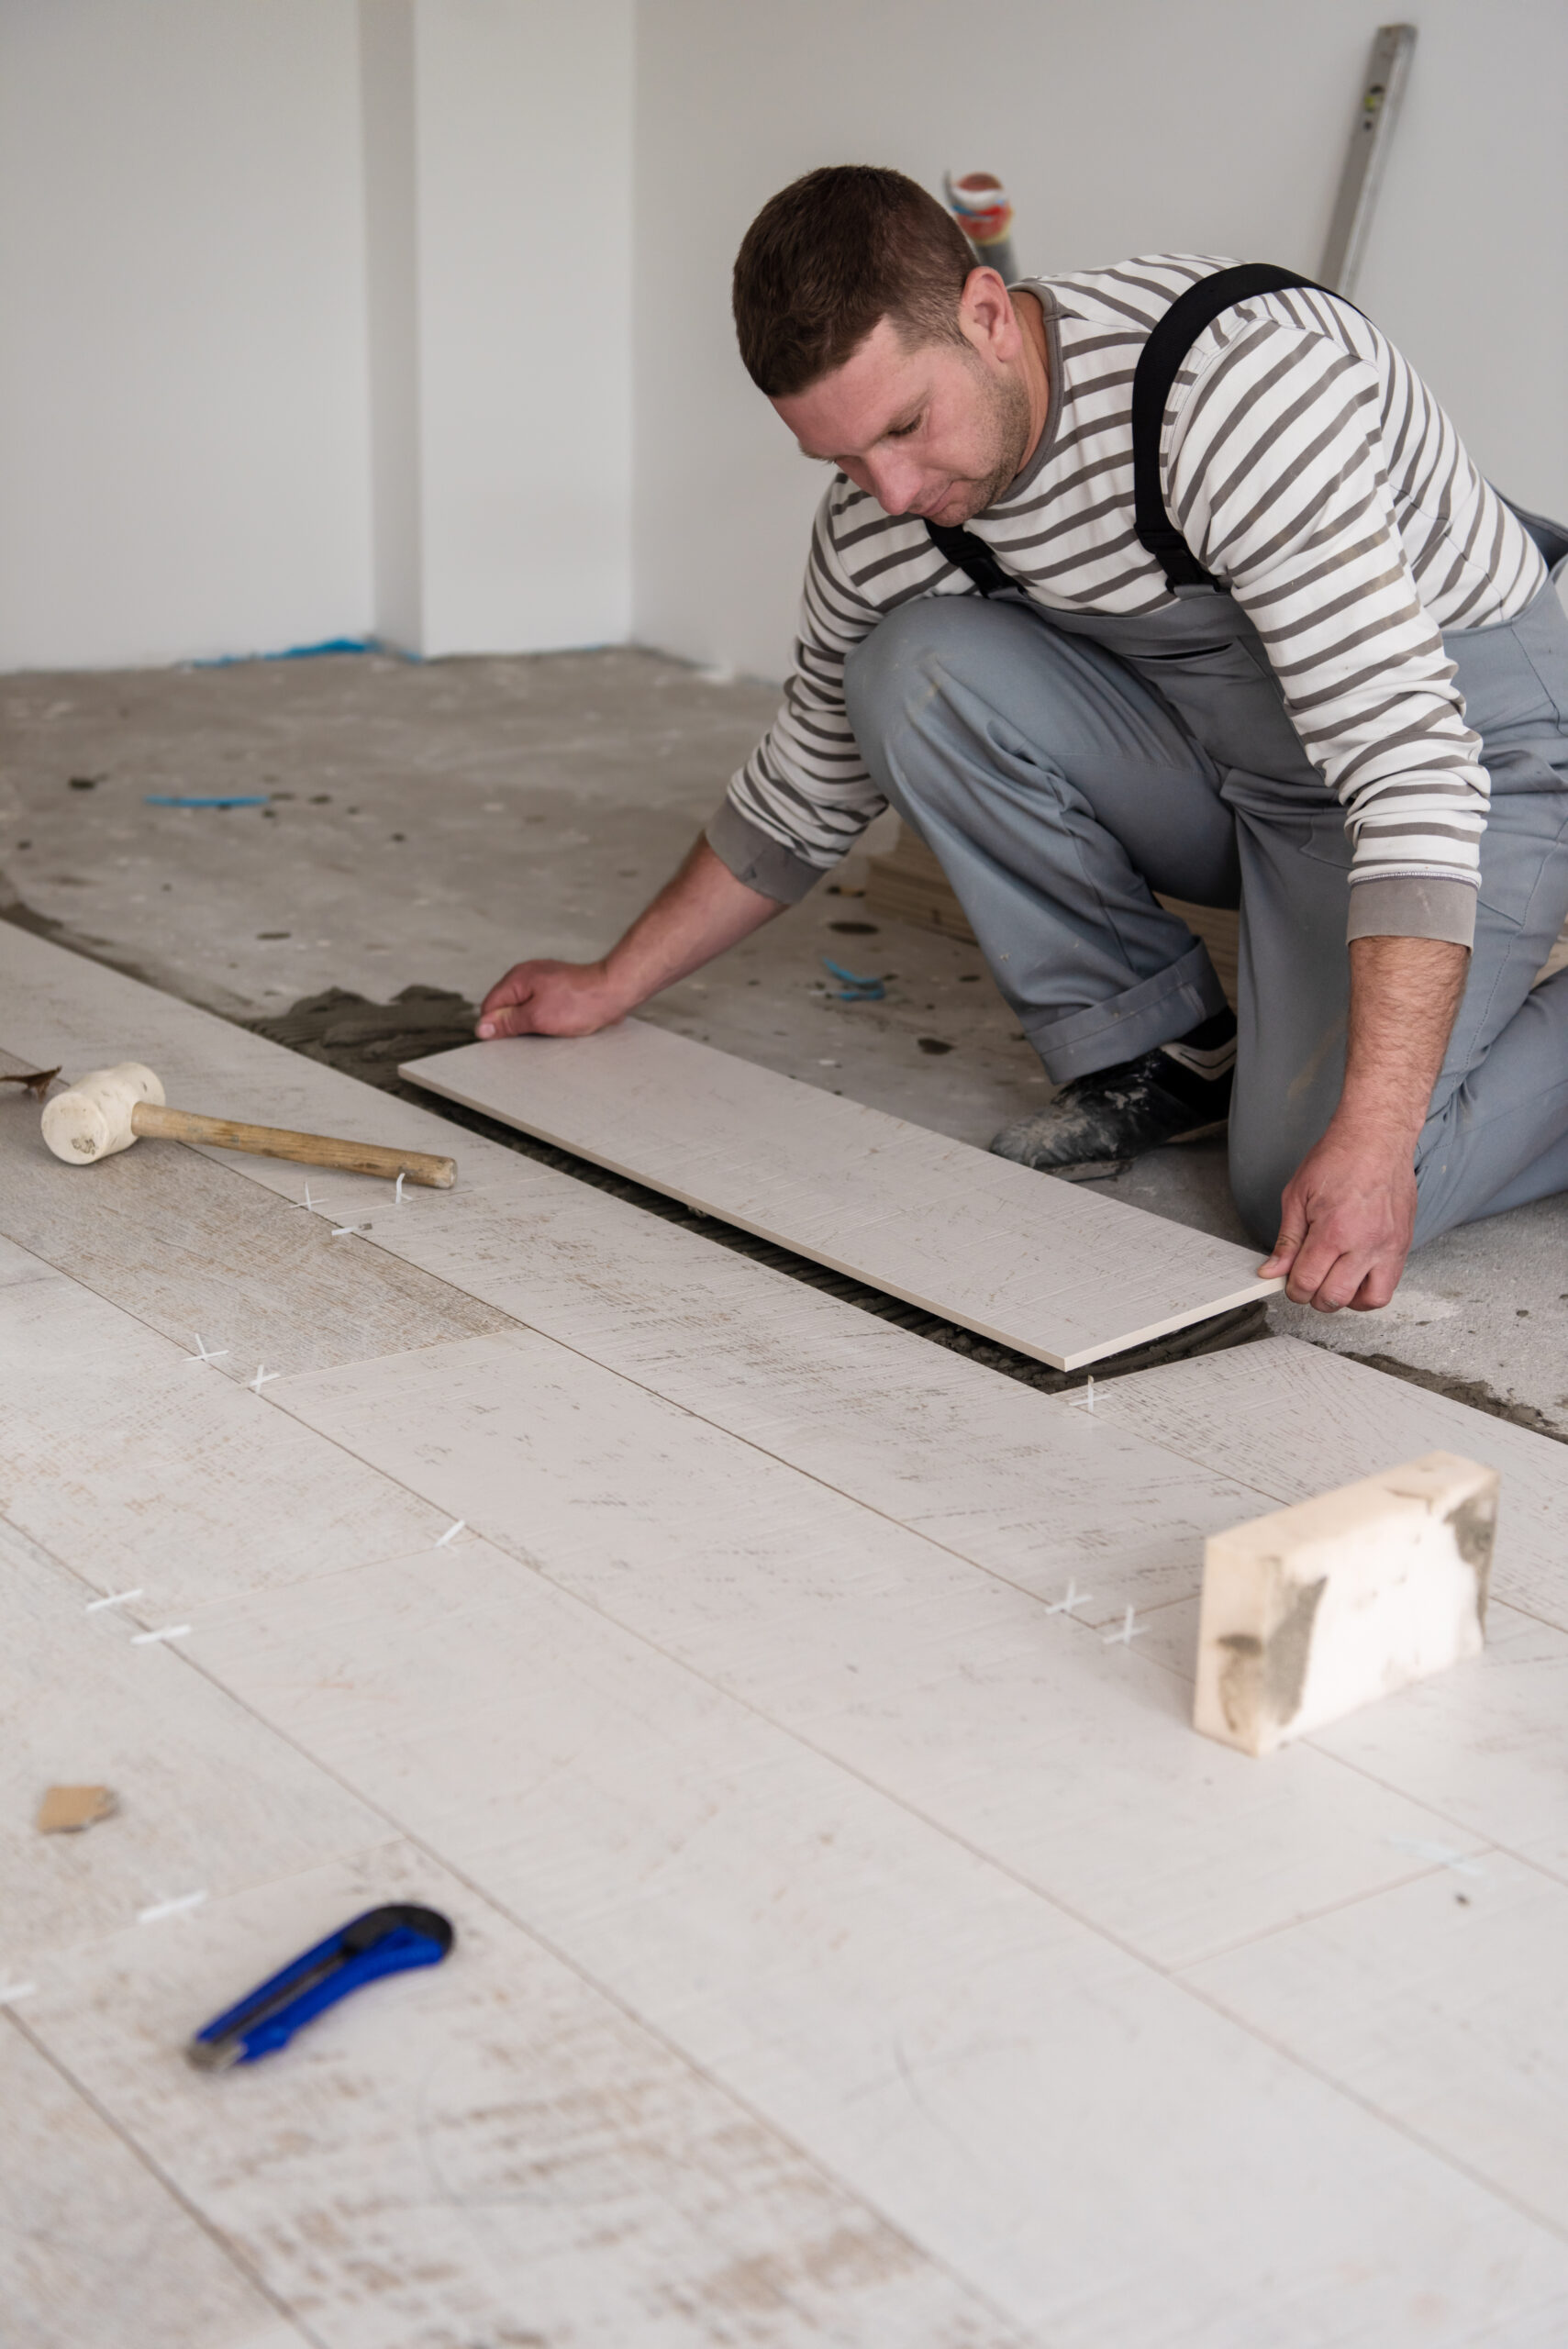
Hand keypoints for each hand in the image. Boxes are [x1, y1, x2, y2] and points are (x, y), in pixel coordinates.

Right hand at [476, 959, 625, 1039]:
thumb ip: (508, 1022)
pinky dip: (545, 1018)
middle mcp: (528, 975)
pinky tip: (558, 1025)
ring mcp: (544, 980)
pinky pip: (541, 1007)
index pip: (490, 1005)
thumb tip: (483, 1026)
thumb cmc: (581, 1002)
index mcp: (517, 978)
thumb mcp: (537, 1017)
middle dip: (515, 1025)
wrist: (615, 991)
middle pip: (507, 1007)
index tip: (505, 1041)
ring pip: (525, 1008)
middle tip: (532, 1035)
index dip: (495, 1026)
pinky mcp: (558, 988)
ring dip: (532, 1023)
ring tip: (548, 1030)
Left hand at [1258, 1118, 1417, 1311]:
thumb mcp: (1297, 1197)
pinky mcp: (1404, 1244)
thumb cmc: (1338, 1158)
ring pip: (1370, 1300)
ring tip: (1335, 1282)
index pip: (1307, 1283)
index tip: (1291, 1281)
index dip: (1293, 1289)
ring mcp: (1389, 1246)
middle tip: (1310, 1281)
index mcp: (1334, 1231)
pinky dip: (1370, 1287)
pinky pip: (1391, 1283)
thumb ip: (1287, 1241)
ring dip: (1348, 1299)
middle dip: (1315, 1297)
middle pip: (1335, 1298)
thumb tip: (1273, 1271)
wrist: (1377, 1137)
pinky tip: (1356, 1273)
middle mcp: (1365, 1244)